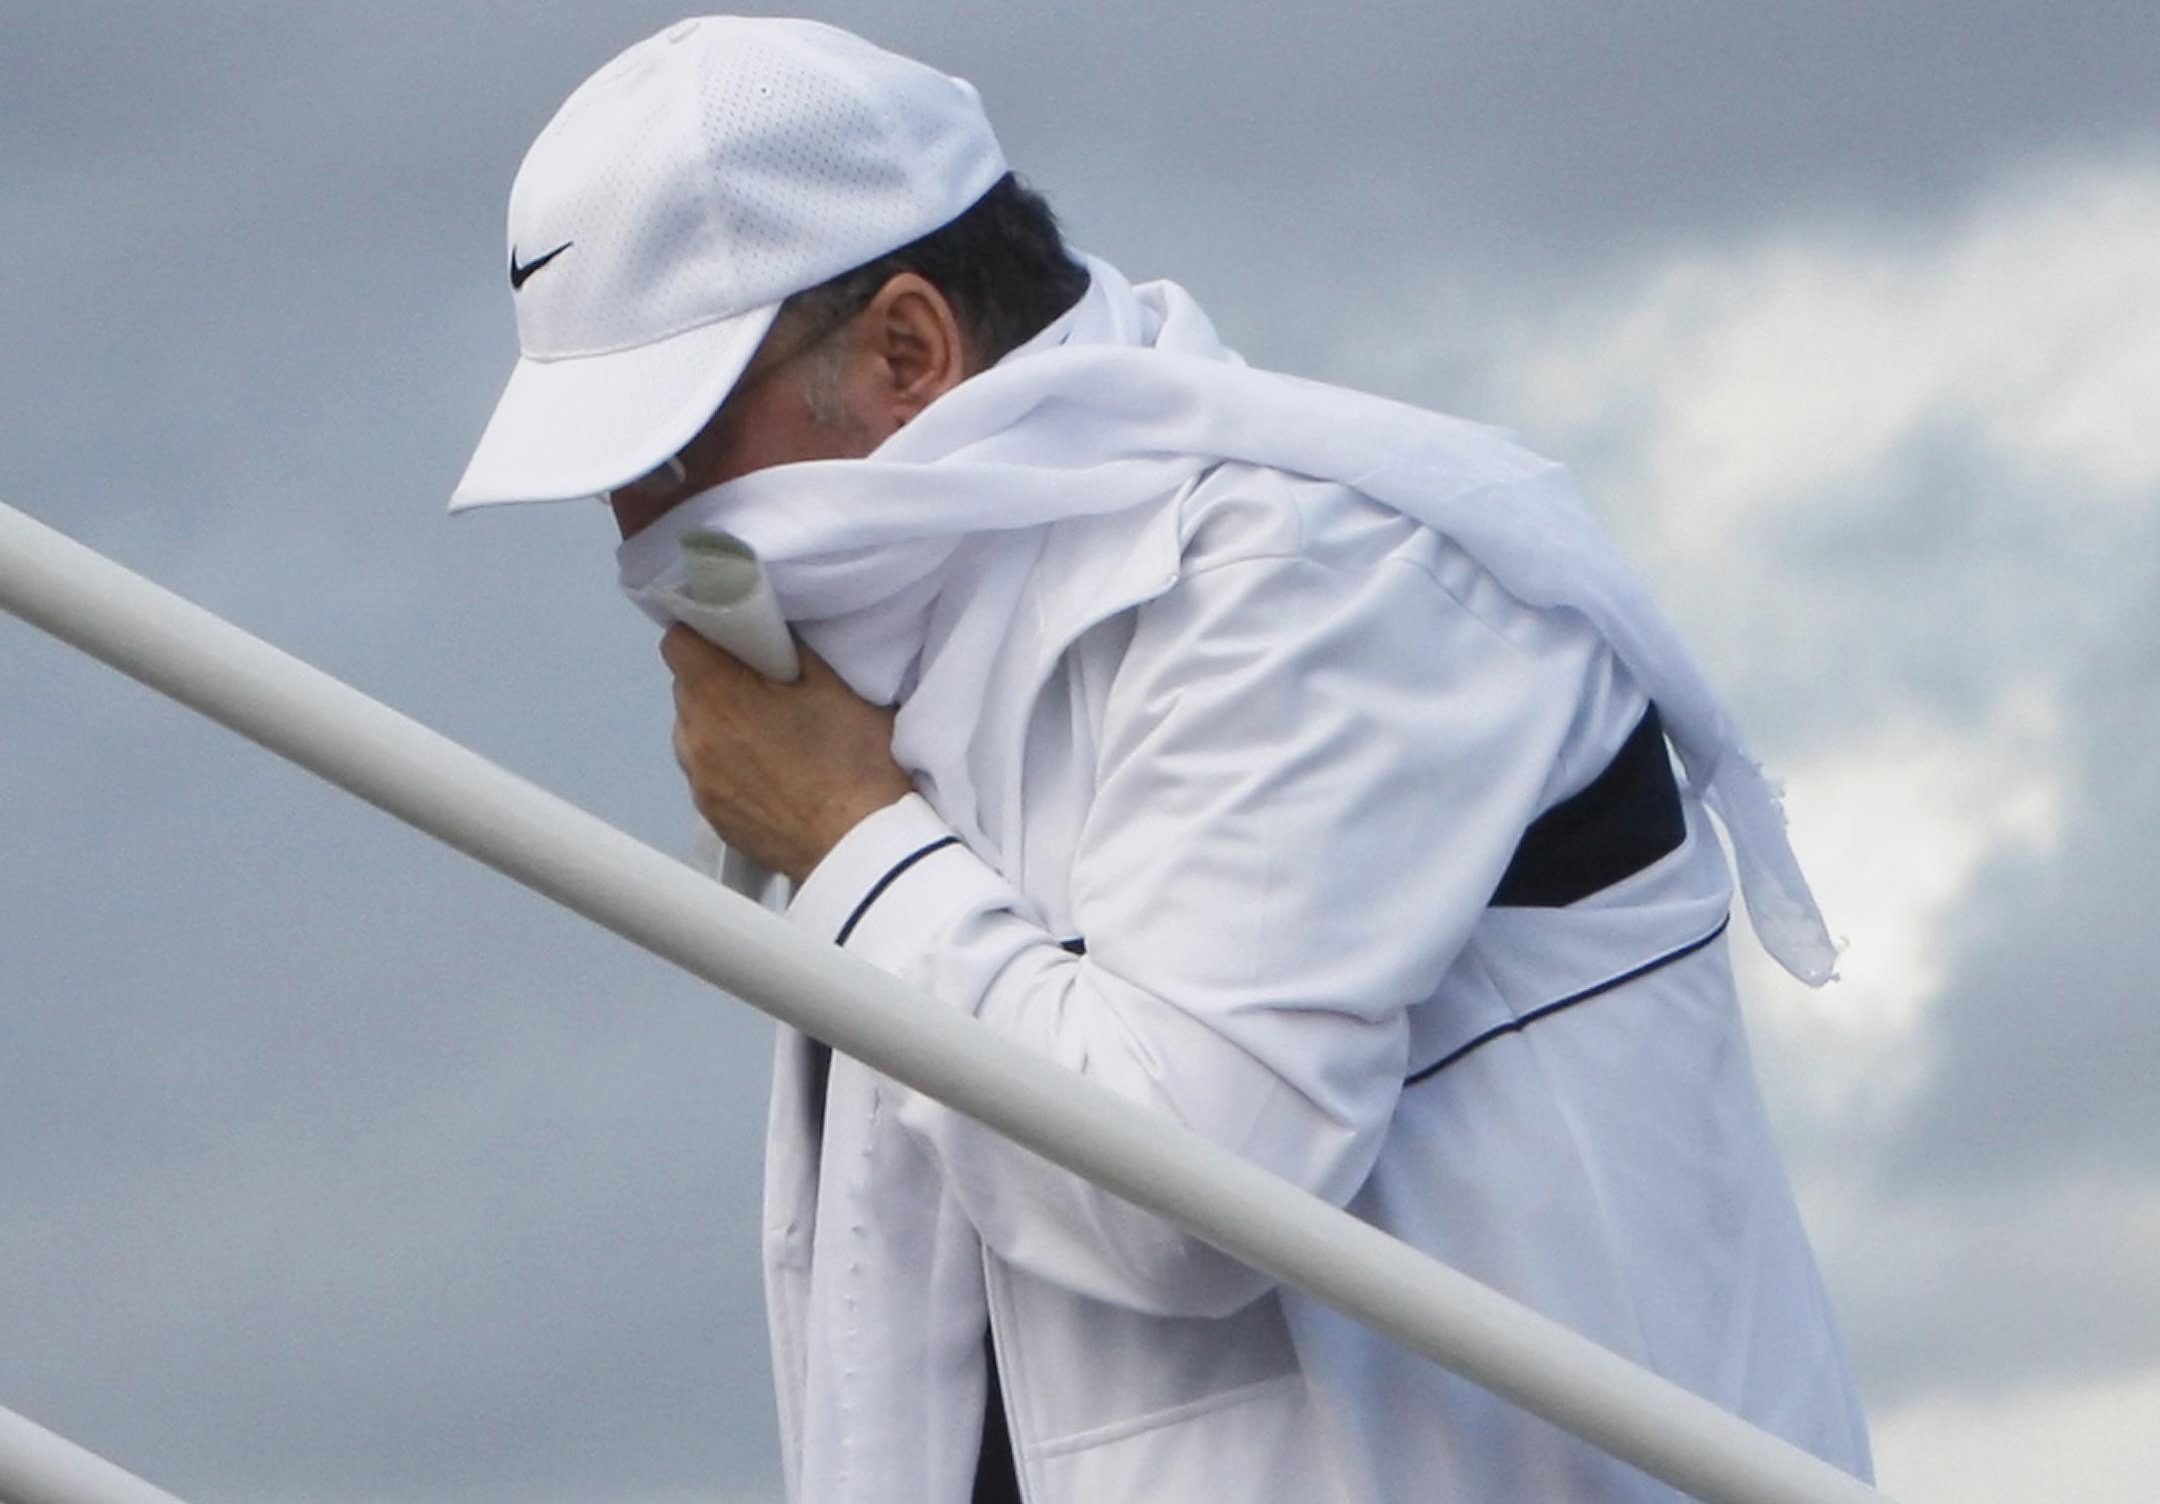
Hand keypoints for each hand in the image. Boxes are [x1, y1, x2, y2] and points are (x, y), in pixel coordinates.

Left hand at [659, 625, 913, 881]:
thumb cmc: (852, 762)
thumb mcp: (833, 685)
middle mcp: (694, 737)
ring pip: (697, 733)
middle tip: (770, 689)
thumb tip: (765, 632)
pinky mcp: (711, 816)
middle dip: (721, 680)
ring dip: (723, 725)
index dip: (704, 633)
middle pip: (688, 688)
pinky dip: (731, 766)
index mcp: (718, 695)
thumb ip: (788, 649)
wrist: (858, 847)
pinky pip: (709, 773)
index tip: (736, 640)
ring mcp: (699, 782)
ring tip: (774, 739)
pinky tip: (774, 776)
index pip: (678, 642)